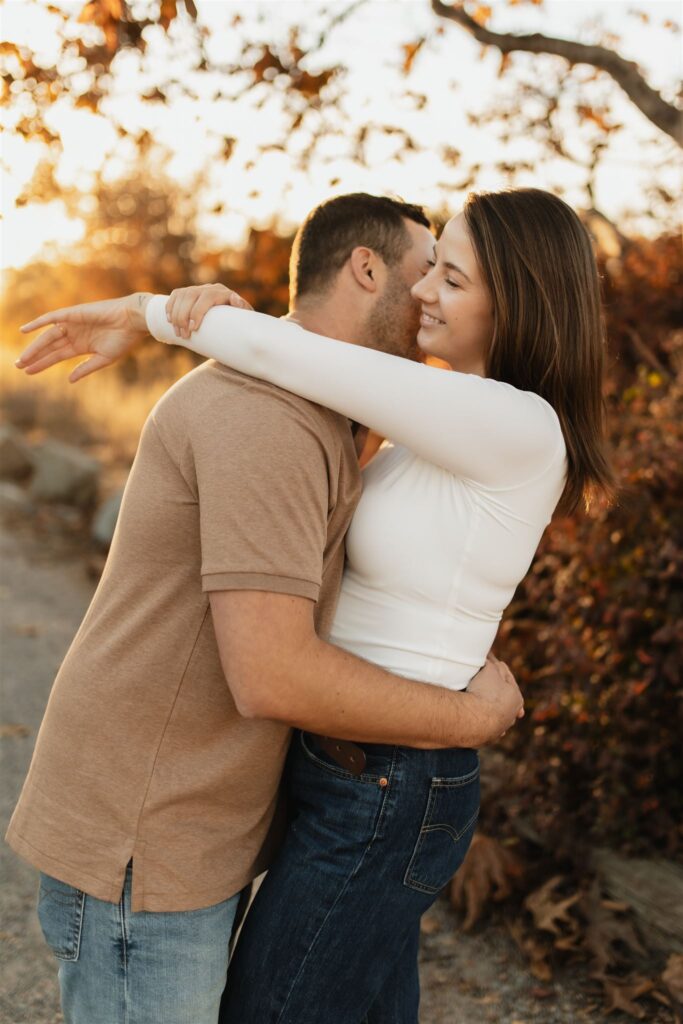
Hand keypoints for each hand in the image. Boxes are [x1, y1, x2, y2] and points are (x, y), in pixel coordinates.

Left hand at [16, 294, 151, 382]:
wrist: (133, 321)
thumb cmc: (123, 340)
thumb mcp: (104, 359)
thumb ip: (85, 369)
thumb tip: (69, 380)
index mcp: (82, 346)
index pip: (57, 356)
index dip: (43, 364)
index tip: (29, 372)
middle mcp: (74, 335)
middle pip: (49, 347)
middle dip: (34, 356)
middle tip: (18, 366)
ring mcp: (72, 324)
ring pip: (48, 336)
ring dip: (34, 347)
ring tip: (21, 358)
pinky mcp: (73, 314)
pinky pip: (51, 318)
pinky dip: (37, 323)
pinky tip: (24, 330)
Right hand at [165, 284, 252, 338]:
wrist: (228, 318)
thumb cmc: (236, 323)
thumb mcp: (242, 320)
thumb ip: (243, 314)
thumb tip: (239, 305)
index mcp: (224, 293)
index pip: (208, 297)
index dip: (198, 311)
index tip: (194, 328)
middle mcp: (210, 288)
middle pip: (191, 296)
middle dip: (184, 316)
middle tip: (185, 335)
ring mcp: (197, 289)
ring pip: (182, 296)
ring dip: (176, 315)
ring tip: (179, 333)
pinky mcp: (186, 292)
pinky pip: (175, 296)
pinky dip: (170, 308)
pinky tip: (170, 321)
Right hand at [465, 654, 524, 744]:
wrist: (475, 720)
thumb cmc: (485, 692)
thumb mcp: (489, 670)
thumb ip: (492, 661)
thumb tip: (490, 653)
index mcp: (516, 697)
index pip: (508, 679)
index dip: (498, 669)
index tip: (492, 663)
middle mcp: (511, 715)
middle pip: (506, 700)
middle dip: (501, 694)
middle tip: (494, 688)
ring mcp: (500, 728)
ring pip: (499, 717)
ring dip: (495, 711)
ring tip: (487, 707)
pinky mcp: (487, 738)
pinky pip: (488, 728)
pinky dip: (486, 724)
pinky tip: (480, 722)